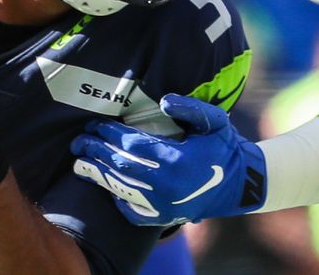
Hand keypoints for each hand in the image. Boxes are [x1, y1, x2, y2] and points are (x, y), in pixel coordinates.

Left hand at [70, 94, 265, 225]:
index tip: (94, 124)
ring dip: (97, 174)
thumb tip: (164, 100)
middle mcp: (165, 186)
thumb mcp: (214, 121)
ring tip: (79, 163)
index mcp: (175, 160)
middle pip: (120, 165)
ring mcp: (162, 205)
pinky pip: (131, 210)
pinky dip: (117, 198)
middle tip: (78, 141)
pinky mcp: (162, 217)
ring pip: (120, 187)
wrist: (240, 184)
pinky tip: (106, 185)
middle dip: (96, 151)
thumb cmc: (224, 147)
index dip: (109, 133)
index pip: (131, 144)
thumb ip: (190, 107)